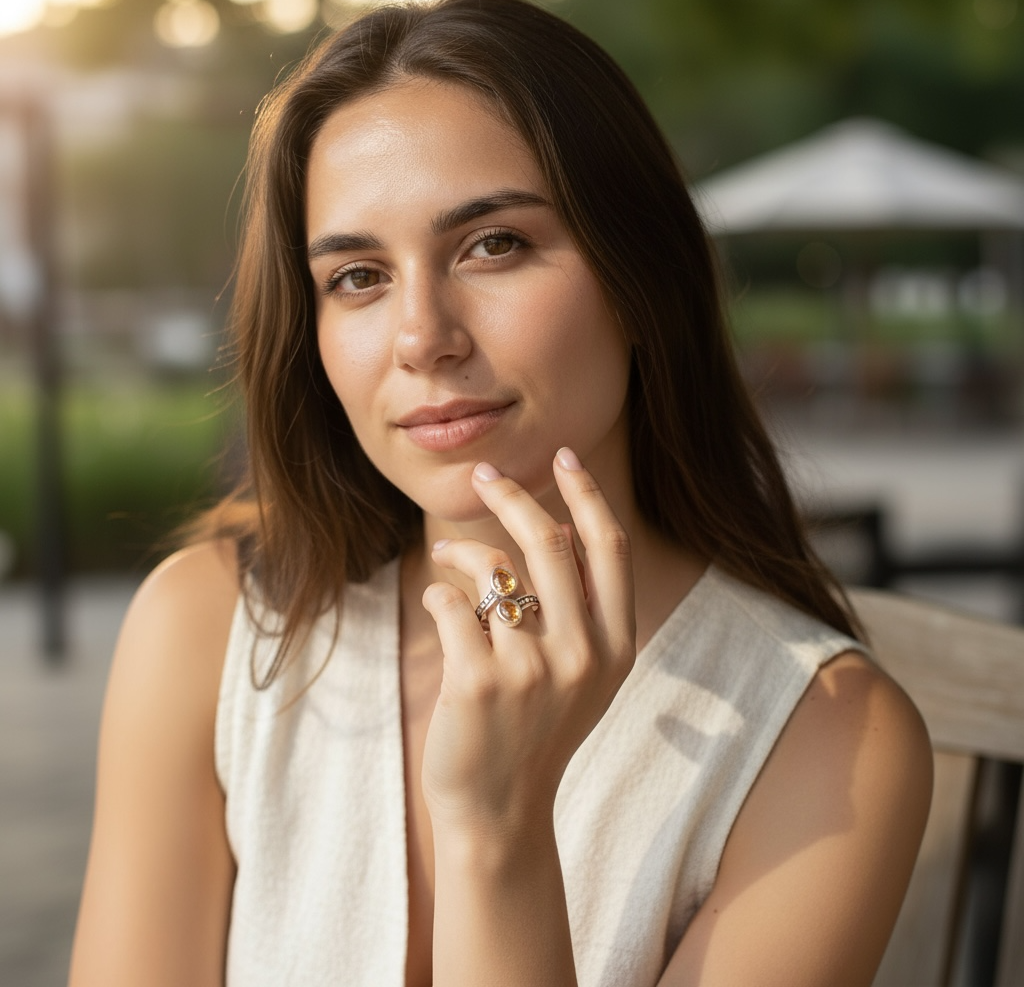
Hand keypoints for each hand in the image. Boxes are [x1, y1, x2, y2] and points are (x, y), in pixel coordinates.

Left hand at [420, 447, 635, 839]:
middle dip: (513, 495)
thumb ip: (582, 609)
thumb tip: (557, 527)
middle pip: (547, 542)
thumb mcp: (582, 675)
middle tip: (486, 475)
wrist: (500, 810)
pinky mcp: (477, 681)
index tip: (565, 457)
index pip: (607, 548)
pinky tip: (439, 609)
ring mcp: (530, 669)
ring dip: (461, 551)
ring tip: (446, 557)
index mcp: (615, 647)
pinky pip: (449, 603)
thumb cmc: (536, 730)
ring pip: (492, 568)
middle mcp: (581, 654)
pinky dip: (437, 595)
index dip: (586, 495)